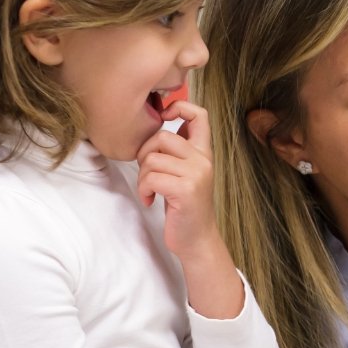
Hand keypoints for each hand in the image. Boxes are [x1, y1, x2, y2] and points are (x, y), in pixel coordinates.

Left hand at [136, 100, 217, 260]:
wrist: (197, 240)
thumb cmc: (185, 207)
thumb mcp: (185, 173)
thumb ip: (179, 151)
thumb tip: (160, 124)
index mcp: (204, 153)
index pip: (199, 114)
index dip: (179, 106)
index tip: (164, 119)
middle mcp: (204, 160)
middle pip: (162, 137)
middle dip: (145, 154)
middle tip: (147, 173)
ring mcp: (196, 174)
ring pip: (152, 159)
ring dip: (142, 177)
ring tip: (150, 191)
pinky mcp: (186, 190)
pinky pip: (151, 177)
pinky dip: (144, 190)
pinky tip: (150, 200)